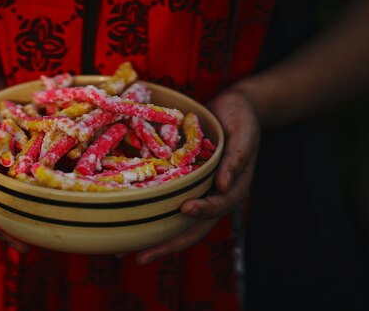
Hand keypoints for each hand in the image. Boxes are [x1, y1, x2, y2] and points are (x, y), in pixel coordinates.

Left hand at [135, 89, 260, 264]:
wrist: (233, 109)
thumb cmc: (241, 119)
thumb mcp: (244, 133)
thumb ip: (237, 158)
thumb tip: (222, 185)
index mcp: (232, 189)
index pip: (218, 208)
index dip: (204, 211)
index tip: (185, 209)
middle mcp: (213, 197)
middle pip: (192, 229)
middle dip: (168, 245)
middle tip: (141, 257)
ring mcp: (197, 193)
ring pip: (175, 223)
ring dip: (153, 238)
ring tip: (124, 251)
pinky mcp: (183, 185)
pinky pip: (165, 204)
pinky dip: (149, 215)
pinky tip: (126, 221)